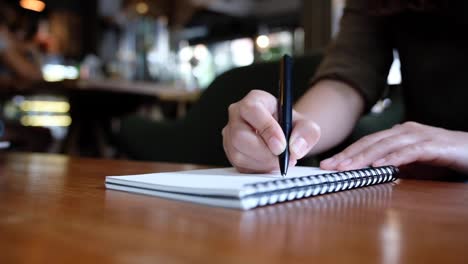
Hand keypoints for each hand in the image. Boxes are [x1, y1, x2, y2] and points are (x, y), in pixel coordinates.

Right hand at [222, 90, 320, 172]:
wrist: (283, 135)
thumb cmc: (289, 125)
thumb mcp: (305, 125)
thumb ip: (306, 132)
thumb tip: (295, 147)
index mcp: (254, 100)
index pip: (252, 110)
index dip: (267, 129)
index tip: (282, 145)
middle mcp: (237, 115)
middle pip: (240, 136)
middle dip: (264, 152)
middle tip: (282, 158)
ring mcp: (230, 135)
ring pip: (238, 154)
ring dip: (262, 163)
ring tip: (279, 161)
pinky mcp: (231, 152)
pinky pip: (240, 166)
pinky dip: (258, 169)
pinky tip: (270, 164)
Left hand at [320, 121, 467, 173]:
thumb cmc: (443, 159)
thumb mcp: (411, 165)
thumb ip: (391, 167)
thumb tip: (368, 176)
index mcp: (397, 134)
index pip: (366, 143)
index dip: (346, 153)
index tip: (327, 165)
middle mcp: (405, 131)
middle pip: (370, 142)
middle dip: (347, 155)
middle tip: (329, 166)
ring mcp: (419, 136)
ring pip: (385, 145)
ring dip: (363, 157)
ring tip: (346, 167)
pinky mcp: (433, 145)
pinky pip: (410, 152)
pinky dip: (393, 159)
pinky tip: (379, 166)